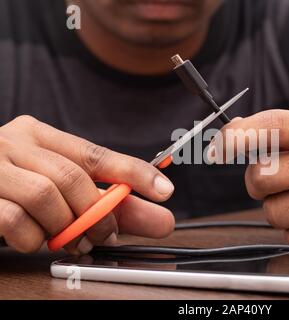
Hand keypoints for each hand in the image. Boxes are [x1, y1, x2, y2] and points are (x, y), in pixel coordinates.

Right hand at [0, 116, 174, 253]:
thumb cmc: (14, 189)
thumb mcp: (59, 190)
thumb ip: (107, 203)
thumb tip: (158, 217)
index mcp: (39, 135)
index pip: (96, 153)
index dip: (133, 173)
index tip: (164, 190)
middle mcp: (13, 143)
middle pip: (73, 177)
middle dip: (98, 214)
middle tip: (105, 235)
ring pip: (46, 197)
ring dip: (66, 228)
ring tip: (68, 240)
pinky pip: (16, 220)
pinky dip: (34, 238)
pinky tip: (35, 239)